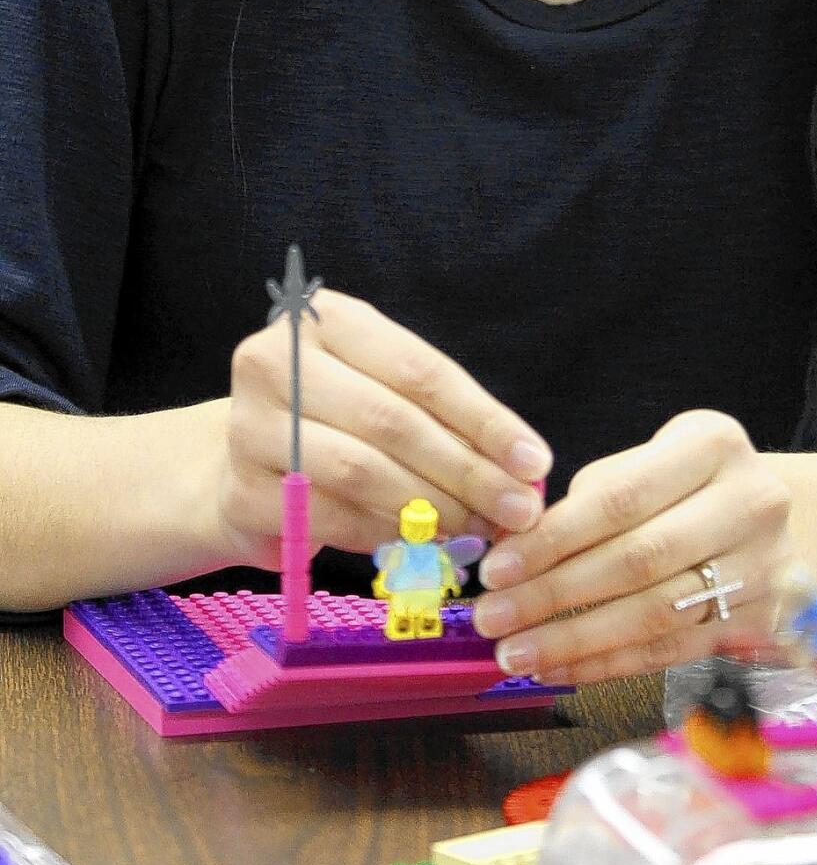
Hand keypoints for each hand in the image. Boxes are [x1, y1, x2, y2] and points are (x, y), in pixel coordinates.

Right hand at [212, 288, 552, 569]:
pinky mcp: (241, 492)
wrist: (235, 460)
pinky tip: (424, 545)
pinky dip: (387, 534)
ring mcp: (249, 427)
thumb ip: (443, 418)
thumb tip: (524, 468)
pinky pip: (333, 518)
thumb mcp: (380, 388)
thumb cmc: (332, 417)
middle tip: (517, 510)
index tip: (534, 460)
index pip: (418, 369)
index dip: (483, 418)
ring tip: (478, 529)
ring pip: (362, 472)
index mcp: (323, 319)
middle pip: (392, 421)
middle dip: (466, 470)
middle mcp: (276, 362)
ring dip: (432, 508)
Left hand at [470, 411, 792, 683]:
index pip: (621, 499)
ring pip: (654, 614)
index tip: (496, 567)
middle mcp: (749, 503)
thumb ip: (597, 492)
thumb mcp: (658, 457)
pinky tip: (560, 670)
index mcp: (714, 446)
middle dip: (553, 594)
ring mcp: (761, 568)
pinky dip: (609, 663)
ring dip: (575, 640)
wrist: (778, 522)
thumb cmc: (694, 484)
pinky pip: (671, 651)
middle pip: (637, 560)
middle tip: (492, 617)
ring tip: (515, 652)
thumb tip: (518, 546)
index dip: (553, 538)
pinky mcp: (761, 623)